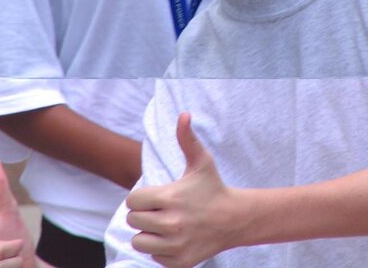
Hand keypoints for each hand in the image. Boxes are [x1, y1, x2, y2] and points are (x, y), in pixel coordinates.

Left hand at [126, 113, 238, 267]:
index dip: (140, 198)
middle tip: (159, 210)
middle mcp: (172, 224)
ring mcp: (176, 245)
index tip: (154, 197)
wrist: (235, 219)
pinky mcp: (181, 262)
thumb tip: (184, 114)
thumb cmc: (213, 187)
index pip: (132, 201)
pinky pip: (154, 258)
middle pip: (133, 222)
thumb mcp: (201, 161)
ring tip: (164, 225)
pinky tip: (175, 239)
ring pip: (140, 242)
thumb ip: (187, 138)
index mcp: (171, 198)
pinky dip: (161, 250)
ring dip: (148, 235)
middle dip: (143, 215)